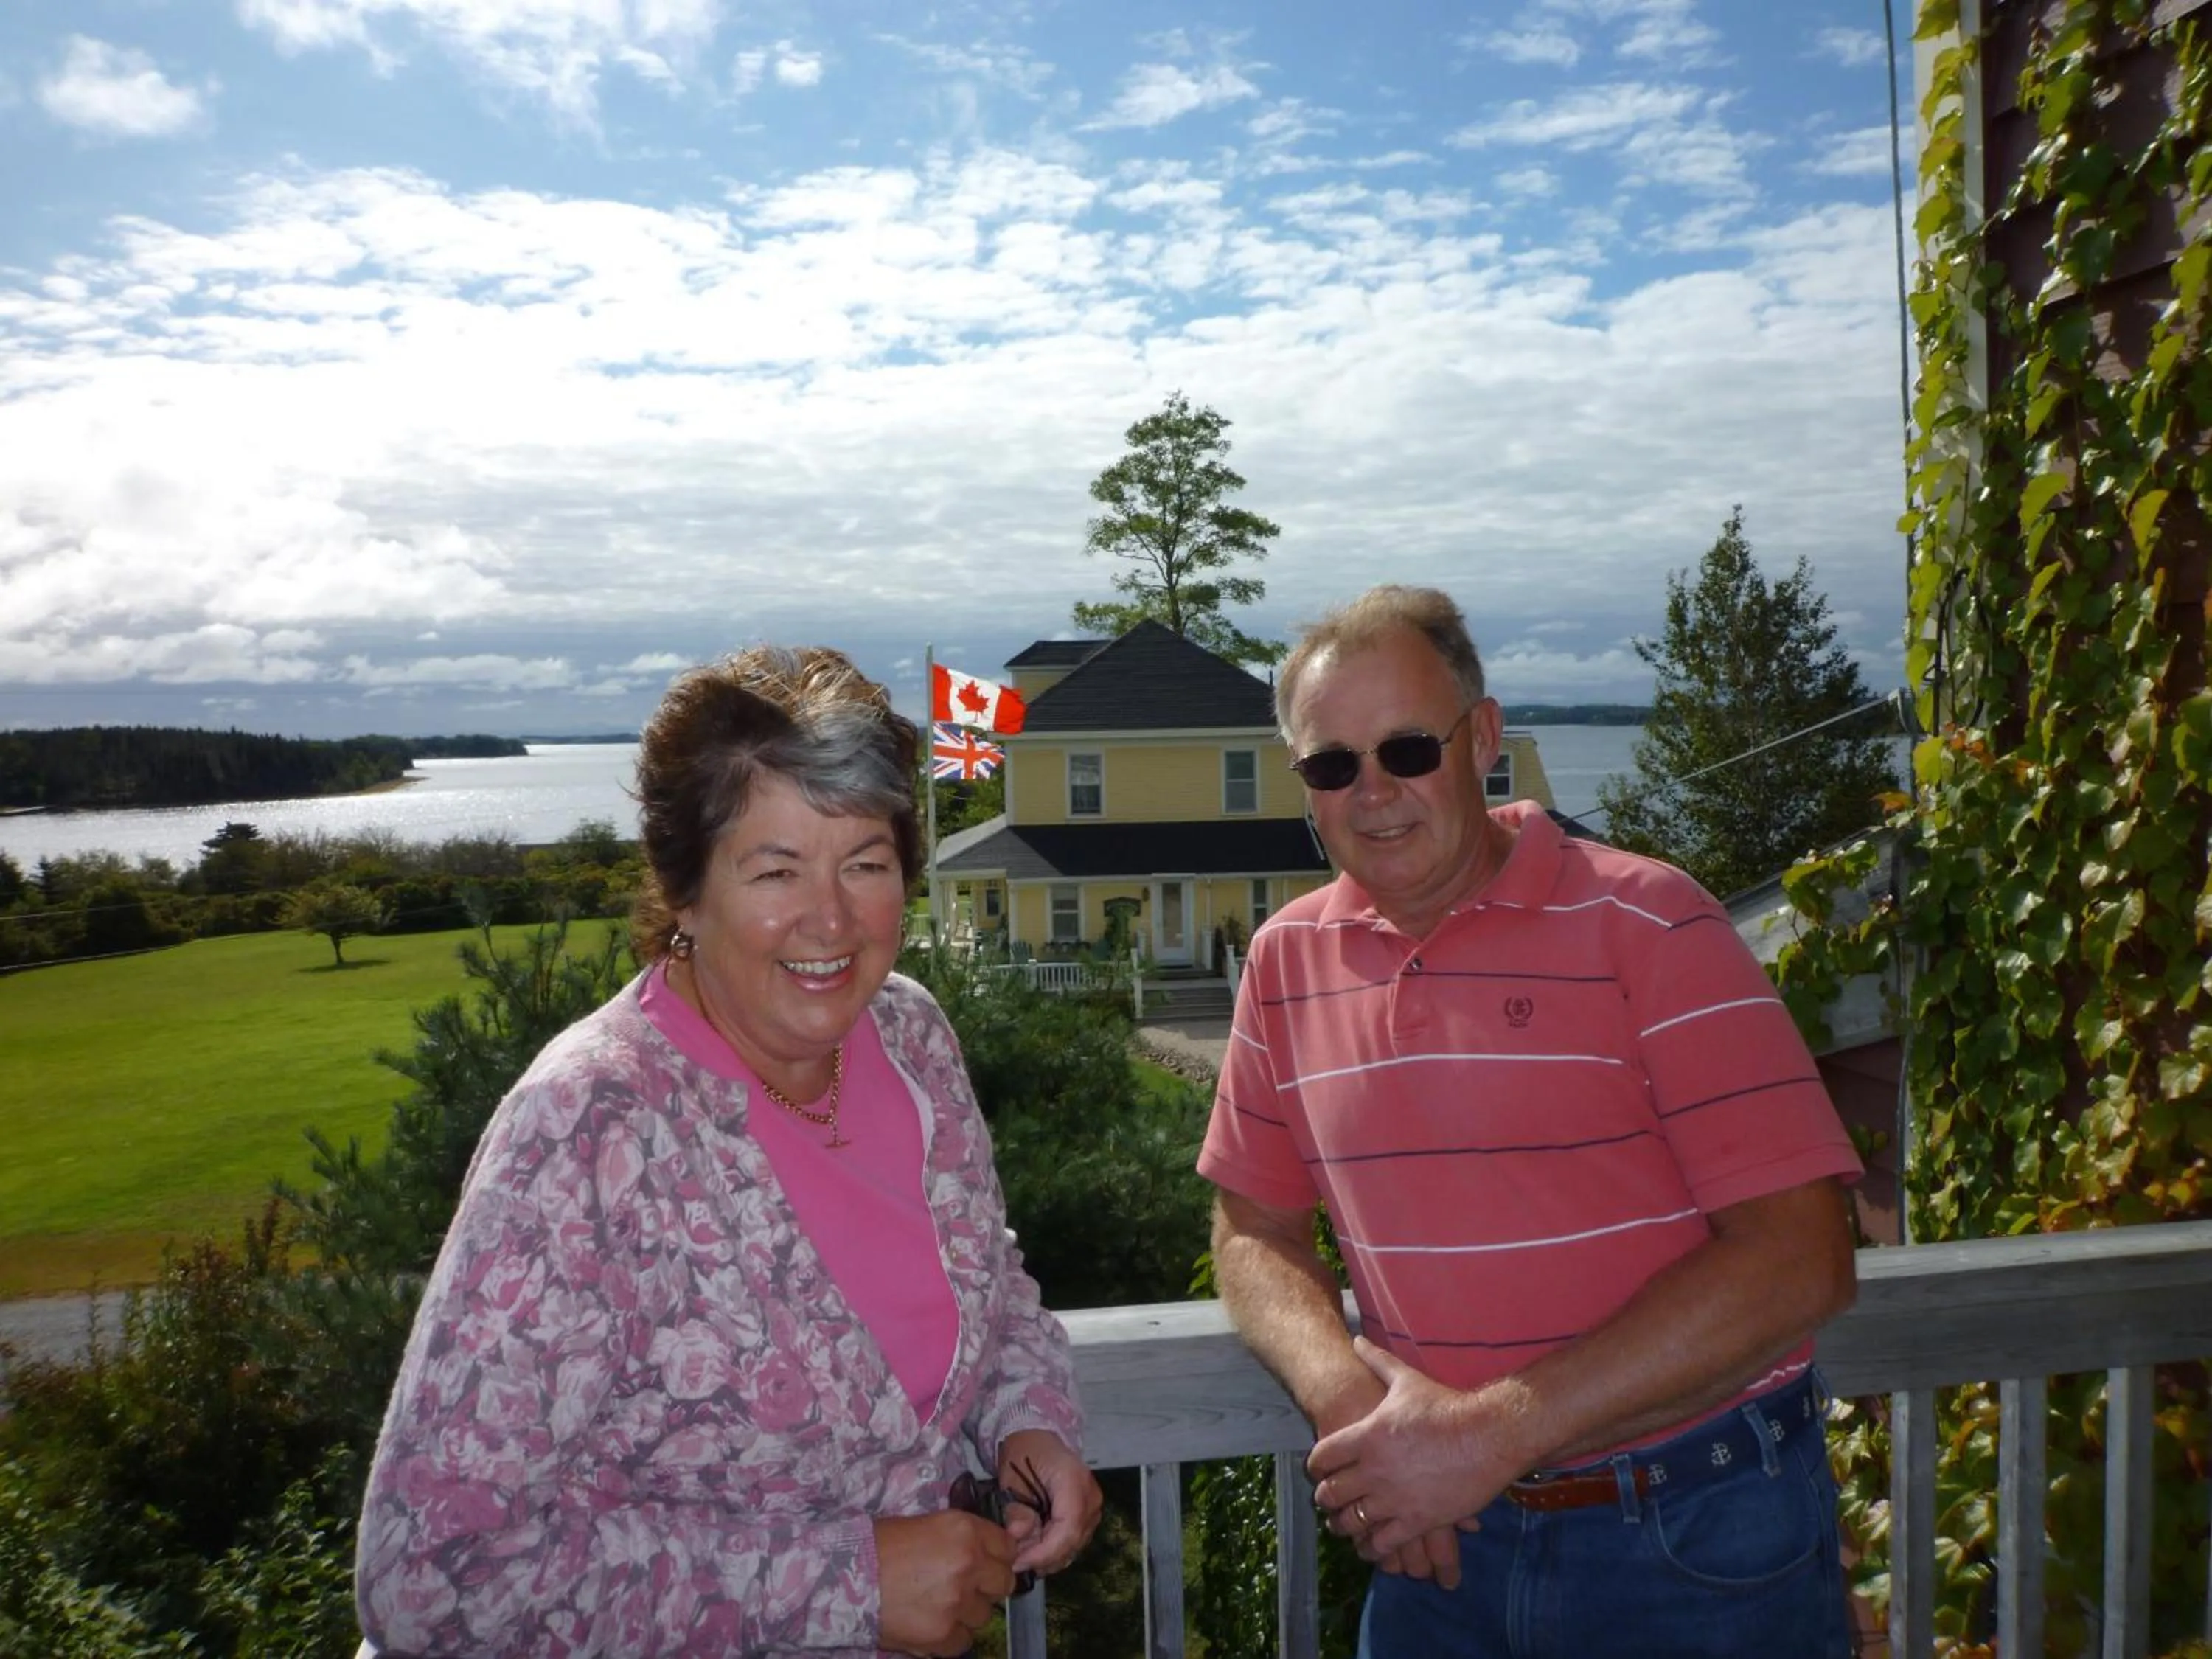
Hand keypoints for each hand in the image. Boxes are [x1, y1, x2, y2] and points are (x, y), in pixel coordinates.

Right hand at [874, 1511, 1015, 1657]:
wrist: (845, 1576)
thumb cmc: (881, 1545)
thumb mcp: (929, 1525)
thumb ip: (965, 1538)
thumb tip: (994, 1549)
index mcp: (965, 1530)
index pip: (1008, 1547)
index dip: (996, 1556)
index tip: (985, 1562)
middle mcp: (968, 1564)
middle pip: (1003, 1583)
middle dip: (986, 1585)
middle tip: (963, 1585)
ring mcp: (957, 1602)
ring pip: (984, 1615)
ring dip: (966, 1611)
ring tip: (937, 1603)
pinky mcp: (942, 1634)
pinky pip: (964, 1641)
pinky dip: (951, 1635)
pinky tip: (930, 1621)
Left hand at [996, 1429, 1102, 1578]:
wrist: (1037, 1438)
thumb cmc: (1023, 1454)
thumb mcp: (1012, 1479)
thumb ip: (1017, 1509)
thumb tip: (1017, 1536)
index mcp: (1073, 1482)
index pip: (1067, 1529)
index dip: (1044, 1552)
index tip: (1018, 1563)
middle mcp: (1090, 1496)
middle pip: (1072, 1541)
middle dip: (1042, 1557)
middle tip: (1013, 1561)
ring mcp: (1093, 1507)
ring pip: (1074, 1545)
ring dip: (1047, 1555)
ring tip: (1021, 1553)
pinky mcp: (1088, 1514)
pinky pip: (1074, 1540)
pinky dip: (1053, 1549)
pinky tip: (1033, 1547)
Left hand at [1308, 1336, 1527, 1561]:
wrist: (1489, 1435)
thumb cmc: (1448, 1406)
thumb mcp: (1407, 1380)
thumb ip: (1377, 1361)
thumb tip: (1356, 1340)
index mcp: (1367, 1436)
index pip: (1322, 1457)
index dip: (1316, 1466)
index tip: (1318, 1470)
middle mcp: (1374, 1469)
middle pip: (1331, 1494)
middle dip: (1326, 1500)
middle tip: (1329, 1501)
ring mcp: (1394, 1498)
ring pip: (1352, 1522)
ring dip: (1345, 1525)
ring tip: (1345, 1525)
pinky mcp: (1418, 1521)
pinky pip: (1383, 1544)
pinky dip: (1373, 1547)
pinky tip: (1372, 1545)